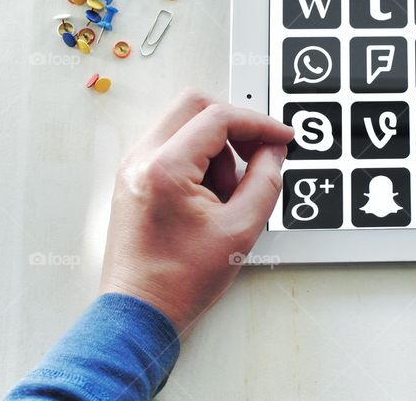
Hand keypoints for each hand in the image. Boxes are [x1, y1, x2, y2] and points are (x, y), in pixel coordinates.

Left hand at [98, 89, 293, 334]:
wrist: (140, 311)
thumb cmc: (179, 281)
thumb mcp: (240, 229)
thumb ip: (265, 181)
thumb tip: (273, 152)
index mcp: (165, 169)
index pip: (219, 117)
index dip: (259, 124)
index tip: (282, 139)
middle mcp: (141, 160)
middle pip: (195, 105)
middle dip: (235, 125)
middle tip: (258, 153)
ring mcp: (133, 167)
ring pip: (184, 123)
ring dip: (217, 145)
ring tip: (228, 192)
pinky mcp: (134, 178)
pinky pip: (173, 145)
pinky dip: (200, 158)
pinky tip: (212, 193)